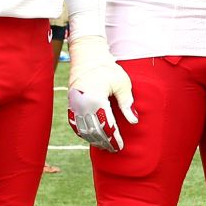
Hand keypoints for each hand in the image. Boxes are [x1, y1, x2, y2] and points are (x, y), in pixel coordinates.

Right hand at [66, 35, 137, 151]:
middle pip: (94, 131)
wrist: (88, 56)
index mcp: (96, 100)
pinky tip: (92, 137)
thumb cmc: (108, 68)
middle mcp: (83, 105)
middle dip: (105, 142)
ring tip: (105, 146)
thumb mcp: (122, 83)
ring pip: (84, 130)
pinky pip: (76, 124)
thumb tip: (134, 120)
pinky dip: (84, 133)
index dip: (114, 138)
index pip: (106, 126)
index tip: (121, 146)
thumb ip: (127, 103)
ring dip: (94, 140)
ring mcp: (75, 105)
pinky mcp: (71, 104)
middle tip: (114, 149)